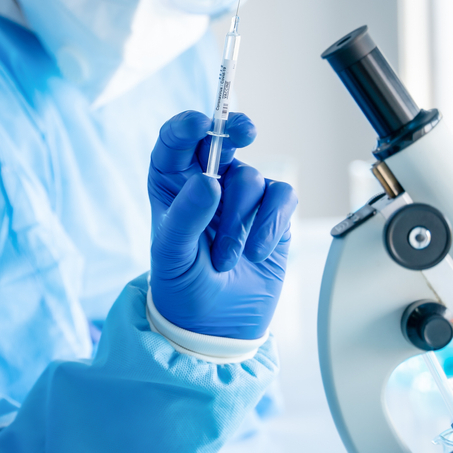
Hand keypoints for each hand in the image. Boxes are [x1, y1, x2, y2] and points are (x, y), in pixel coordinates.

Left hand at [148, 111, 296, 338]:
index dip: (187, 125)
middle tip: (243, 133)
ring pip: (250, 177)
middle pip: (220, 139)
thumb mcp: (171, 256)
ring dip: (239, 219)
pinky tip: (256, 252)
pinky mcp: (272, 214)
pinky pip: (281, 196)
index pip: (175, 140)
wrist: (216, 327)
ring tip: (225, 257)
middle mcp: (205, 182)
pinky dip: (270, 225)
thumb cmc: (182, 288)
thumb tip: (209, 181)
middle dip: (233, 130)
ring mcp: (240, 197)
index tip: (198, 125)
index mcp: (171, 184)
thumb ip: (185, 216)